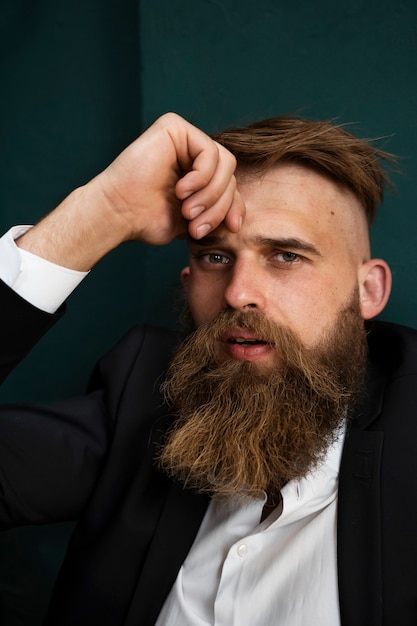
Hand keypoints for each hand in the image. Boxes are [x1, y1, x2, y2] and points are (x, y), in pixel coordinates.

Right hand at [17, 113, 244, 269]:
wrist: (120, 214)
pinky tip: (181, 190)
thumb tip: (240, 218)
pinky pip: (209, 151)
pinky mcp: (174, 128)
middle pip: (231, 174)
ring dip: (210, 194)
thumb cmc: (147, 219)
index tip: (230, 228)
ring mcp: (183, 138)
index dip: (234, 207)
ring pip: (225, 163)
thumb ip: (217, 212)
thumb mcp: (195, 221)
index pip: (231, 185)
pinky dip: (202, 176)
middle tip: (197, 226)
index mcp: (196, 171)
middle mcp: (191, 151)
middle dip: (219, 205)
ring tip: (188, 211)